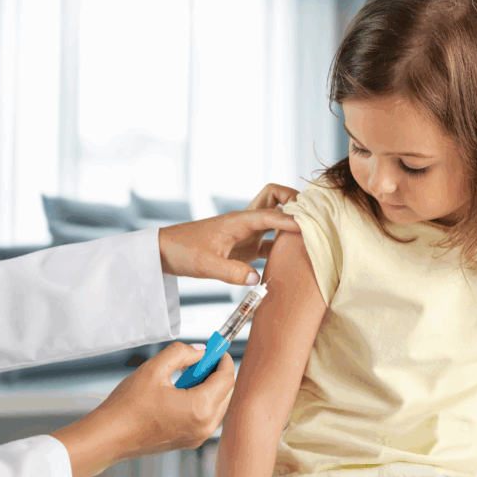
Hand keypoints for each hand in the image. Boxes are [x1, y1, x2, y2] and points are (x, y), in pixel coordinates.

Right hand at [50, 341, 234, 476]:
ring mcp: (198, 437)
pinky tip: (181, 392)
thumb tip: (200, 351)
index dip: (223, 359)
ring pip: (218, 405)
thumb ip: (182, 353)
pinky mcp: (189, 441)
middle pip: (226, 392)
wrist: (108, 438)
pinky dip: (202, 400)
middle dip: (217, 372)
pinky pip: (207, 416)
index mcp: (200, 408)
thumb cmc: (127, 407)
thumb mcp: (155, 368)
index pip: (226, 378)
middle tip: (199, 360)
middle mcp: (205, 426)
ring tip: (185, 375)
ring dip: (209, 386)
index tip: (216, 349)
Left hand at [158, 183, 300, 284]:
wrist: (165, 252)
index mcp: (238, 220)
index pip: (272, 213)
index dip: (292, 219)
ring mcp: (247, 233)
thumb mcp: (206, 265)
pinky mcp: (245, 246)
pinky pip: (271, 240)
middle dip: (294, 201)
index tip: (310, 227)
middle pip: (276, 197)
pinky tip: (294, 258)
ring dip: (291, 221)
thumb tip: (257, 279)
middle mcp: (246, 222)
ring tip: (311, 234)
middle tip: (311, 216)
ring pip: (276, 217)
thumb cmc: (183, 251)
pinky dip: (284, 244)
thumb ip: (231, 272)